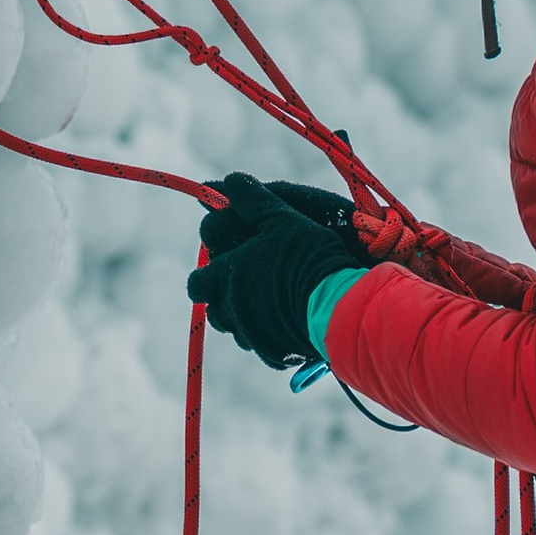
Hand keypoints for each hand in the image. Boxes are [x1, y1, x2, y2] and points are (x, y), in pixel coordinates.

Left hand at [185, 172, 361, 372]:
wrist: (338, 304)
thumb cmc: (305, 255)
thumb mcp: (279, 217)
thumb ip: (250, 199)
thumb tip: (229, 180)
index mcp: (222, 281)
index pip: (196, 281)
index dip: (212, 268)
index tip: (234, 256)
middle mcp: (230, 313)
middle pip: (215, 306)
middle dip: (226, 293)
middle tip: (253, 277)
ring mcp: (251, 337)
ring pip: (237, 325)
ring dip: (246, 312)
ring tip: (273, 295)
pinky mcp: (273, 354)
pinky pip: (262, 343)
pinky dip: (270, 330)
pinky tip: (291, 315)